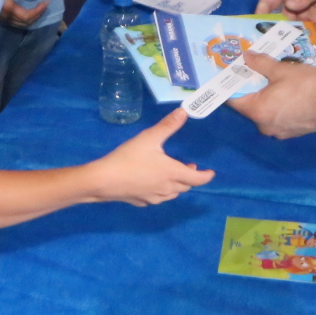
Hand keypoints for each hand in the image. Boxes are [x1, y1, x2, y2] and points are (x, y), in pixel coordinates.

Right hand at [0, 0, 47, 27]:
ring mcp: (2, 19)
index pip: (28, 16)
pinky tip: (30, 12)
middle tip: (44, 5)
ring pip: (21, 25)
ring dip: (32, 18)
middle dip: (37, 15)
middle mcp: (6, 17)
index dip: (39, 11)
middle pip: (26, 23)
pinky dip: (25, 19)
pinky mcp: (1, 17)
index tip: (46, 2)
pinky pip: (16, 23)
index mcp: (9, 9)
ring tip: (39, 9)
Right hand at [88, 109, 213, 204]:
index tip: (211, 173)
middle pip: (185, 186)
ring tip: (173, 175)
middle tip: (189, 167)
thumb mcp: (150, 138)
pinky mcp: (142, 202)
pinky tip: (153, 185)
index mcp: (172, 173)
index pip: (197, 179)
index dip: (206, 176)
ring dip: (178, 185)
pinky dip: (162, 191)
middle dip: (190, 178)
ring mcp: (154, 197)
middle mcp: (167, 188)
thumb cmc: (129, 157)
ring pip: (172, 194)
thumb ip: (168, 126)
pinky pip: (158, 198)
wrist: (104, 180)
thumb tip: (185, 112)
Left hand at [227, 54, 315, 137]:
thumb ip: (260, 63)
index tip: (230, 74)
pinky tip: (289, 93)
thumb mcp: (281, 69)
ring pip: (266, 112)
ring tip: (273, 81)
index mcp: (257, 112)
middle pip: (250, 106)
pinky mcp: (294, 132)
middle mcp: (265, 126)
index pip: (233, 100)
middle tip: (253, 73)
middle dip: (251, 90)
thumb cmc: (307, 85)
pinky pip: (280, 117)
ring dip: (267, 98)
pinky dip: (280, 106)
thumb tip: (246, 57)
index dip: (231, 85)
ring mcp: (280, 132)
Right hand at [255, 0, 315, 36]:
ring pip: (305, 31)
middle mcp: (298, 5)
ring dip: (314, 37)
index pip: (272, 0)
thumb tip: (288, 5)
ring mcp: (310, 15)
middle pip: (287, 23)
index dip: (262, 12)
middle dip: (292, 34)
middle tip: (297, 45)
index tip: (258, 26)